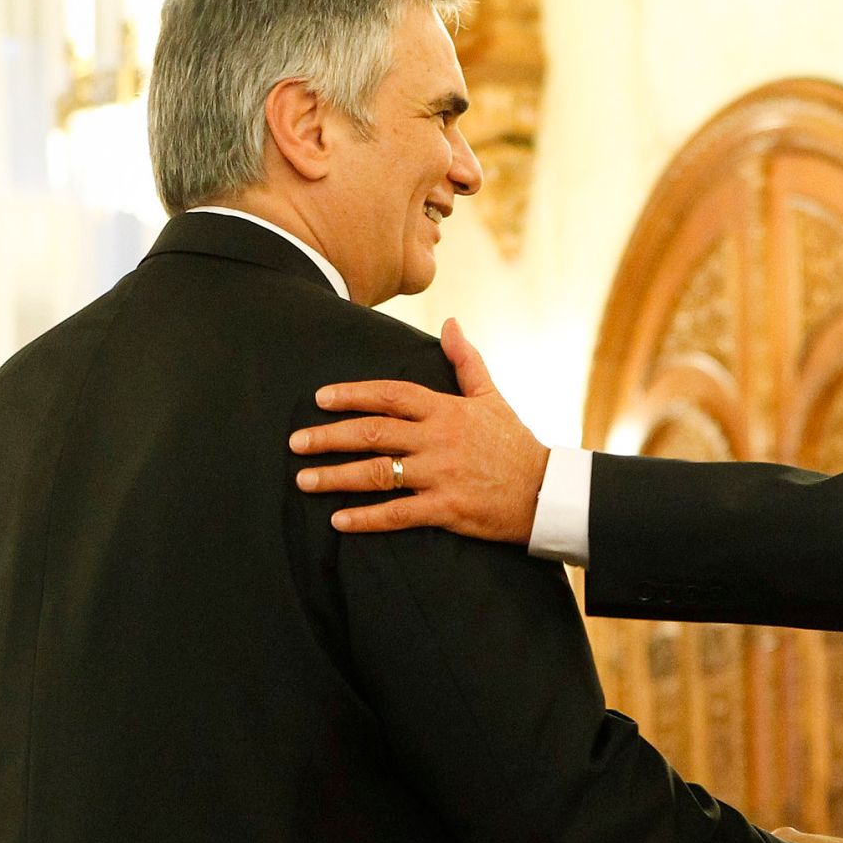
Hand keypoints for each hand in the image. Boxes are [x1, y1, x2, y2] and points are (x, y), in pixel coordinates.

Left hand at [289, 318, 546, 540]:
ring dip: (336, 477)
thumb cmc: (515, 444)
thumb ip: (465, 361)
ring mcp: (441, 475)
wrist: (547, 493)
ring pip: (377, 473)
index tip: (320, 398)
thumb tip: (451, 322)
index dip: (352, 395)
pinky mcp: (447, 509)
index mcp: (446, 410)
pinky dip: (366, 518)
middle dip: (329, 437)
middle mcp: (439, 440)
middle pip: (372, 433)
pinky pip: (398, 514)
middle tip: (295, 442)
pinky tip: (339, 520)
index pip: (390, 396)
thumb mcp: (492, 397)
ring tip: (304, 479)